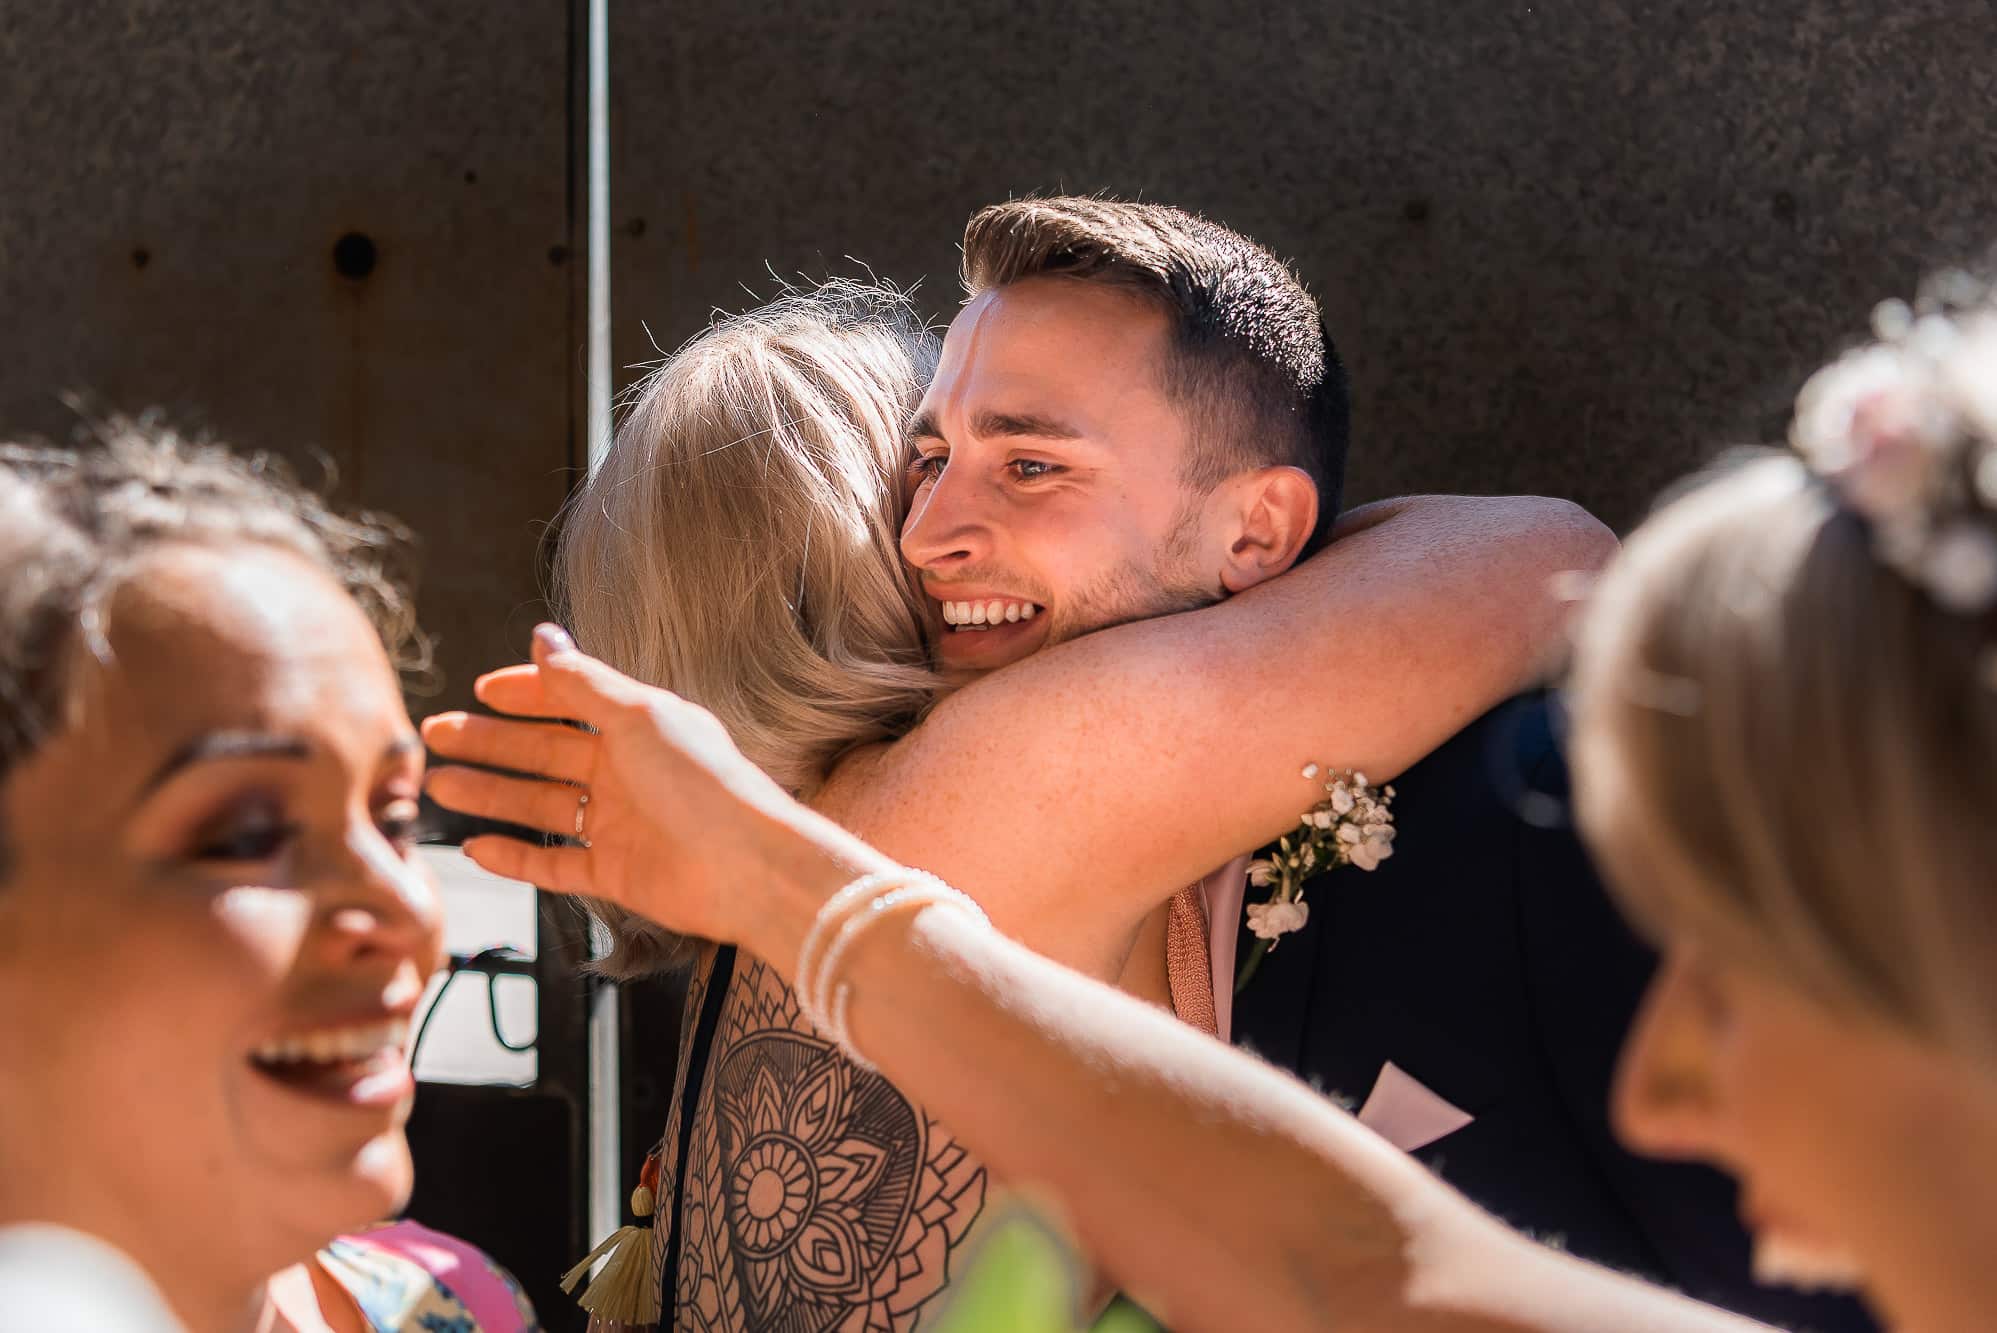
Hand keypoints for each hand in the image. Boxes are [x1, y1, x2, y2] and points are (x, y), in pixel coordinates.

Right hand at [422, 625, 880, 958]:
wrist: (749, 868)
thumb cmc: (706, 784)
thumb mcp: (640, 716)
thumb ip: (584, 681)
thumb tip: (542, 635)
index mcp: (639, 728)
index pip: (571, 702)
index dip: (526, 694)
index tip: (480, 689)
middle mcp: (627, 773)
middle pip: (544, 753)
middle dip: (491, 743)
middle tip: (435, 734)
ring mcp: (619, 825)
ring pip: (540, 806)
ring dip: (491, 794)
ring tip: (440, 784)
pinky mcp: (614, 875)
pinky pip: (552, 864)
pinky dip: (514, 857)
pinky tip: (475, 845)